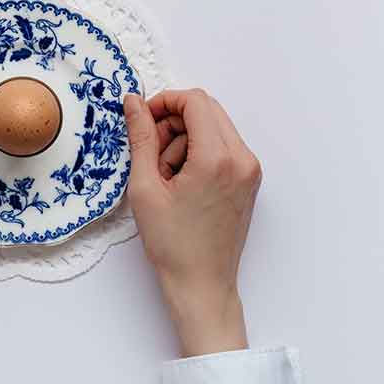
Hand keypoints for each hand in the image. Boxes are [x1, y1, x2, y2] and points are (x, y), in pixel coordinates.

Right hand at [123, 90, 261, 356]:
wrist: (201, 283)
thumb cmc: (172, 243)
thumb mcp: (145, 186)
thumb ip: (141, 137)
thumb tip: (133, 101)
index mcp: (218, 158)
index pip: (194, 101)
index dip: (164, 103)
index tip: (143, 121)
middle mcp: (242, 158)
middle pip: (206, 109)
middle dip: (173, 122)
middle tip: (152, 153)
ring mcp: (250, 169)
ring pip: (213, 126)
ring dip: (185, 139)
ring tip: (166, 177)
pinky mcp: (249, 179)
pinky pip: (222, 146)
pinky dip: (198, 152)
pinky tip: (182, 181)